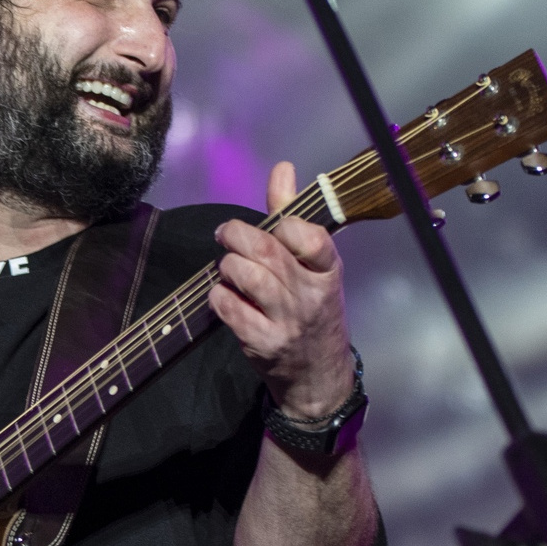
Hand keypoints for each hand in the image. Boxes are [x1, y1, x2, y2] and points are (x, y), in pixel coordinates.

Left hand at [211, 161, 353, 421]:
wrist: (319, 376)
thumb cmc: (314, 312)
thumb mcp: (314, 266)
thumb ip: (293, 216)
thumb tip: (282, 169)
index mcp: (328, 272)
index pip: (310, 236)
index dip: (284, 224)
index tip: (273, 226)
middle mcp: (310, 296)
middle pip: (267, 251)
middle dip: (237, 235)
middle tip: (226, 234)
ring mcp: (286, 322)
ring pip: (246, 275)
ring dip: (227, 265)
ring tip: (228, 267)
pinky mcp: (262, 343)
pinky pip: (228, 307)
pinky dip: (218, 295)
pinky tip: (224, 295)